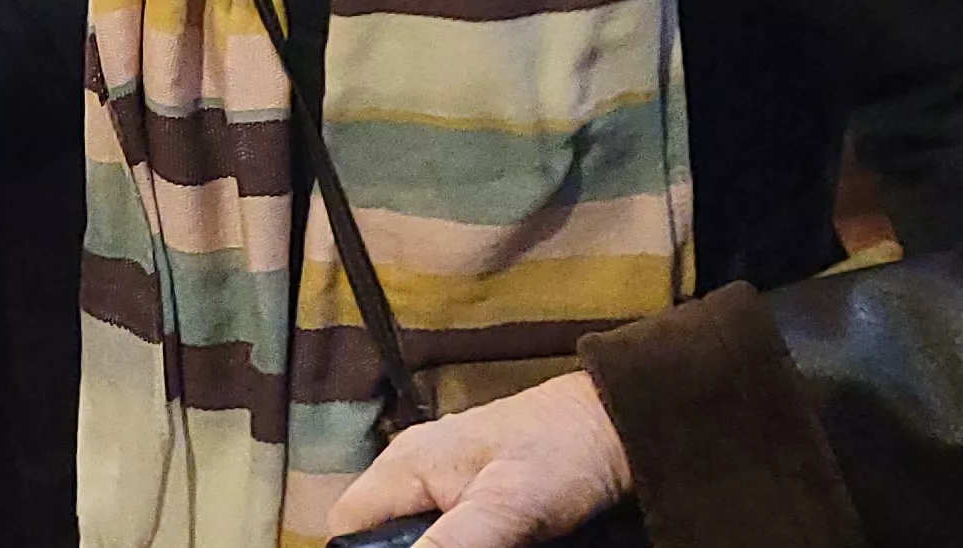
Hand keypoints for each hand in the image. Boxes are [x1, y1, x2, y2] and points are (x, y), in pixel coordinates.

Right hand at [326, 371, 633, 547]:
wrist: (616, 427)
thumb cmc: (561, 454)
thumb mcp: (505, 508)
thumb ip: (447, 547)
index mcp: (405, 464)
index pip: (347, 525)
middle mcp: (412, 469)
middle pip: (380, 534)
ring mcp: (441, 480)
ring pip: (414, 535)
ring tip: (494, 545)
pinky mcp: (471, 493)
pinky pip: (446, 530)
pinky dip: (460, 543)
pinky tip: (496, 545)